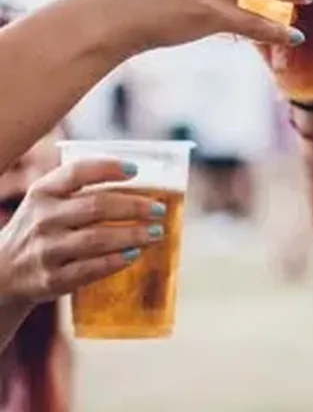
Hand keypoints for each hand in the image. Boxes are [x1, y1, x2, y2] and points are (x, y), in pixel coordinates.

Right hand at [0, 160, 164, 305]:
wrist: (2, 273)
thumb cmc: (41, 227)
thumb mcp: (47, 200)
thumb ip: (81, 187)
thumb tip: (139, 176)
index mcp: (43, 192)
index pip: (78, 172)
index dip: (109, 168)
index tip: (136, 170)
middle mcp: (43, 218)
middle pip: (97, 207)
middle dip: (134, 207)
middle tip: (160, 209)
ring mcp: (46, 251)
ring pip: (97, 239)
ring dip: (132, 235)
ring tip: (156, 232)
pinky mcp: (51, 280)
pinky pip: (90, 269)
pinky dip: (116, 261)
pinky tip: (135, 254)